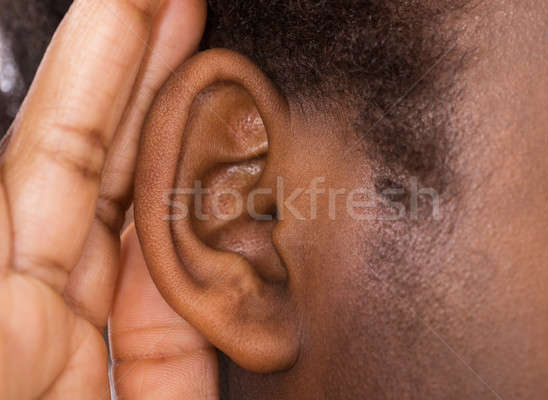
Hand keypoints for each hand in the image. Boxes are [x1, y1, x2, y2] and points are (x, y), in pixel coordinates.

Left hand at [0, 0, 215, 397]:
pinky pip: (202, 326)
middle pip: (110, 180)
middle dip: (150, 81)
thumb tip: (5, 166)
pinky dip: (231, 270)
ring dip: (198, 163)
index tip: (133, 0)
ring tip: (223, 81)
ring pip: (163, 243)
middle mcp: (41, 324)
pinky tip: (248, 216)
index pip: (51, 159)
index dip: (95, 70)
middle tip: (181, 6)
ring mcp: (105, 360)